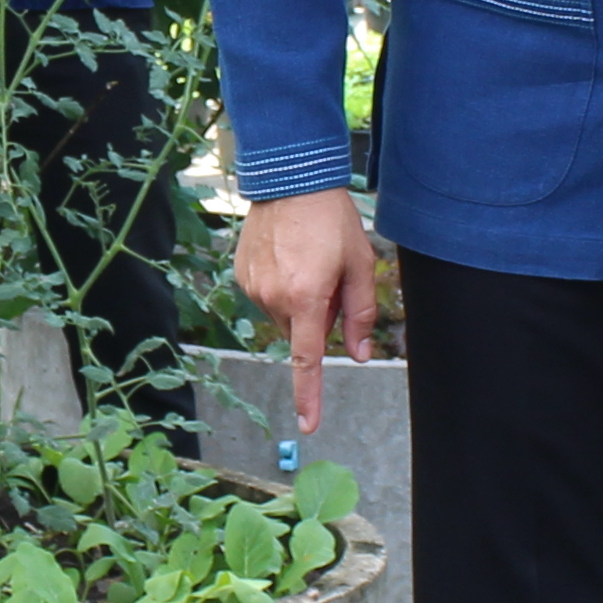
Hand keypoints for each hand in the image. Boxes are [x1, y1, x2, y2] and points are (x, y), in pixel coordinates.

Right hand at [235, 189, 377, 434]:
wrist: (290, 178)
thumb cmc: (331, 220)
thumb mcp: (360, 264)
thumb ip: (361, 313)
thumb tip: (359, 354)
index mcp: (307, 299)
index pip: (307, 360)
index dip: (309, 395)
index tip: (308, 424)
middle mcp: (273, 298)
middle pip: (300, 331)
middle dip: (317, 316)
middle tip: (330, 277)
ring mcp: (253, 287)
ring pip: (283, 314)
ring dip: (298, 300)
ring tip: (307, 259)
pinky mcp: (241, 275)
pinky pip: (265, 295)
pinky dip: (280, 286)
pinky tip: (288, 255)